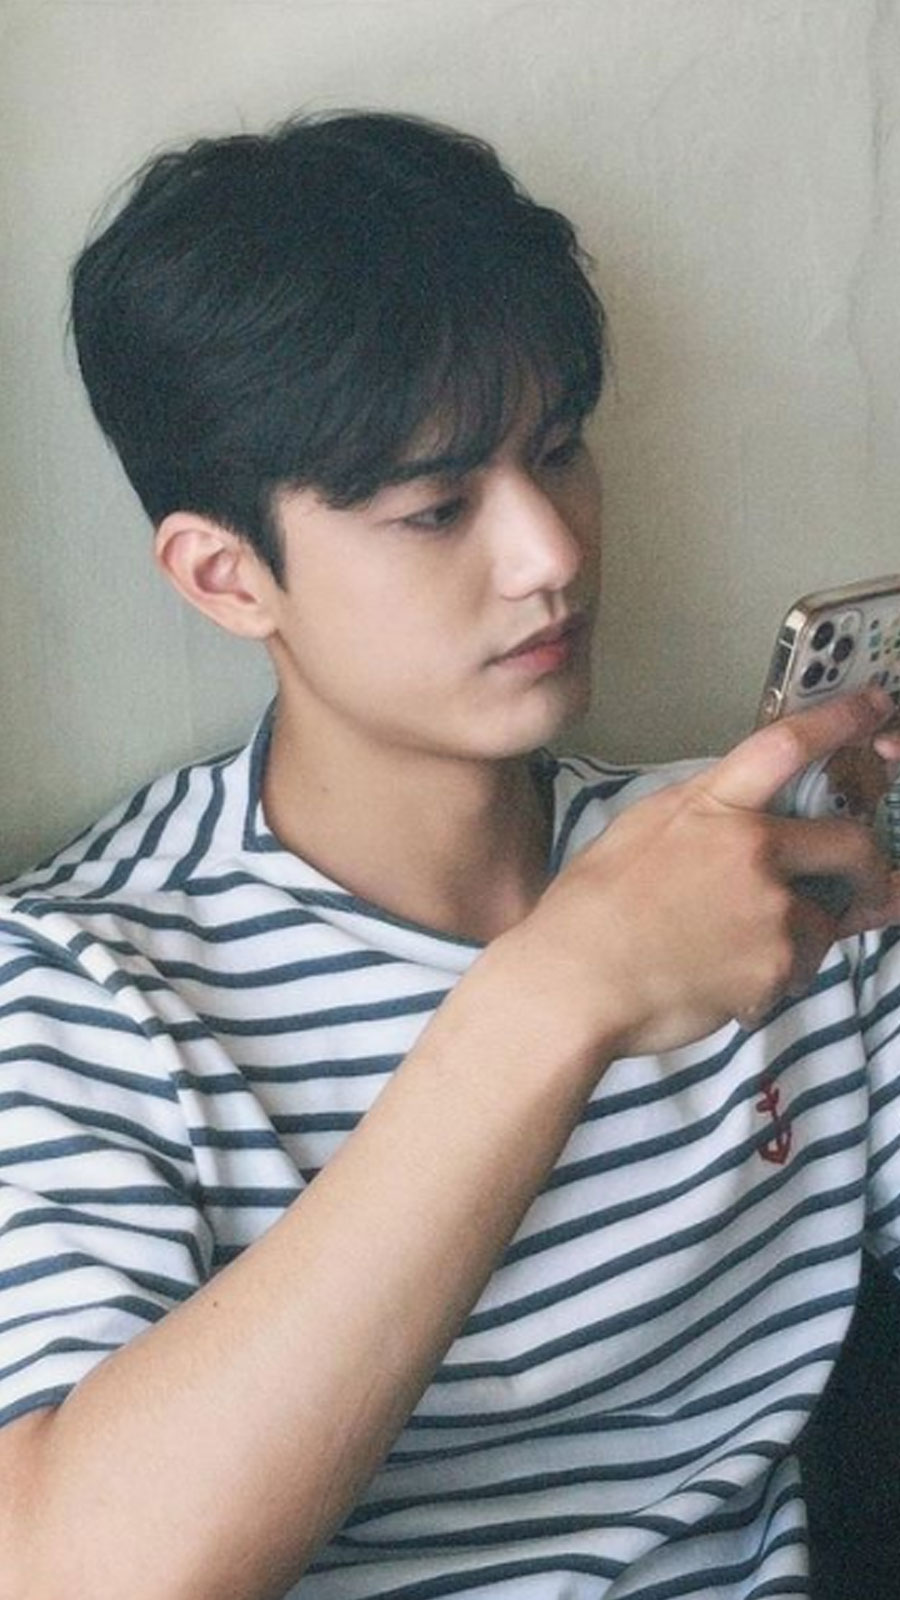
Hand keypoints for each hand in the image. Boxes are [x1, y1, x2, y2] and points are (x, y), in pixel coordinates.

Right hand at [518, 687, 899, 1056]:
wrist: (575, 985)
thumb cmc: (588, 911)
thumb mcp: (637, 831)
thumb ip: (697, 811)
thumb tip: (736, 806)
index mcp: (712, 808)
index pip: (786, 746)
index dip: (839, 720)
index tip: (876, 705)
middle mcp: (752, 851)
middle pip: (852, 844)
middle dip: (868, 871)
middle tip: (865, 889)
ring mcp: (770, 911)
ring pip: (823, 922)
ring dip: (798, 940)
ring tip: (733, 955)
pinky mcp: (774, 969)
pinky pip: (796, 972)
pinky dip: (770, 982)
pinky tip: (717, 983)